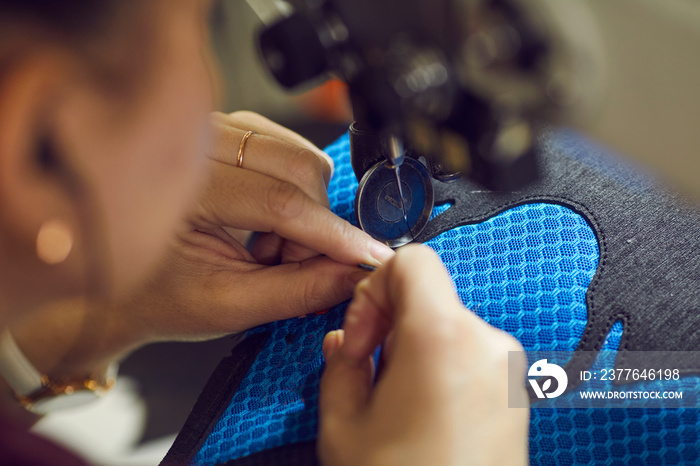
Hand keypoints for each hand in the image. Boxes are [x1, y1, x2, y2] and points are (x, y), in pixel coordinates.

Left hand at [122, 111, 394, 340]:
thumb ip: (297, 291)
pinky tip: (266, 226)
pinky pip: (292, 153)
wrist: (121, 276)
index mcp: (182, 186)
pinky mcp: (234, 131)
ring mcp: (216, 129)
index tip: (368, 258)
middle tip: (288, 266)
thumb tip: (354, 275)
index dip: (332, 235)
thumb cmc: (156, 292)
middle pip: (300, 169)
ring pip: (302, 158)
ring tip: (268, 249)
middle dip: (314, 227)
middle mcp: (197, 140)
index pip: (279, 201)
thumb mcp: (228, 306)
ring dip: (305, 211)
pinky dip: (296, 195)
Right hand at [318, 245, 528, 465]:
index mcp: (444, 337)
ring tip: (396, 402)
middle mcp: (487, 344)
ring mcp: (508, 370)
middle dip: (390, 324)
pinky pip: (469, 354)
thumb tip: (345, 342)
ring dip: (414, 348)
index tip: (361, 329)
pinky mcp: (517, 393)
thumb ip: (338, 363)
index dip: (373, 287)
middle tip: (369, 369)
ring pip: (447, 325)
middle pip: (429, 296)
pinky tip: (423, 413)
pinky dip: (441, 366)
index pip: (412, 262)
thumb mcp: (344, 423)